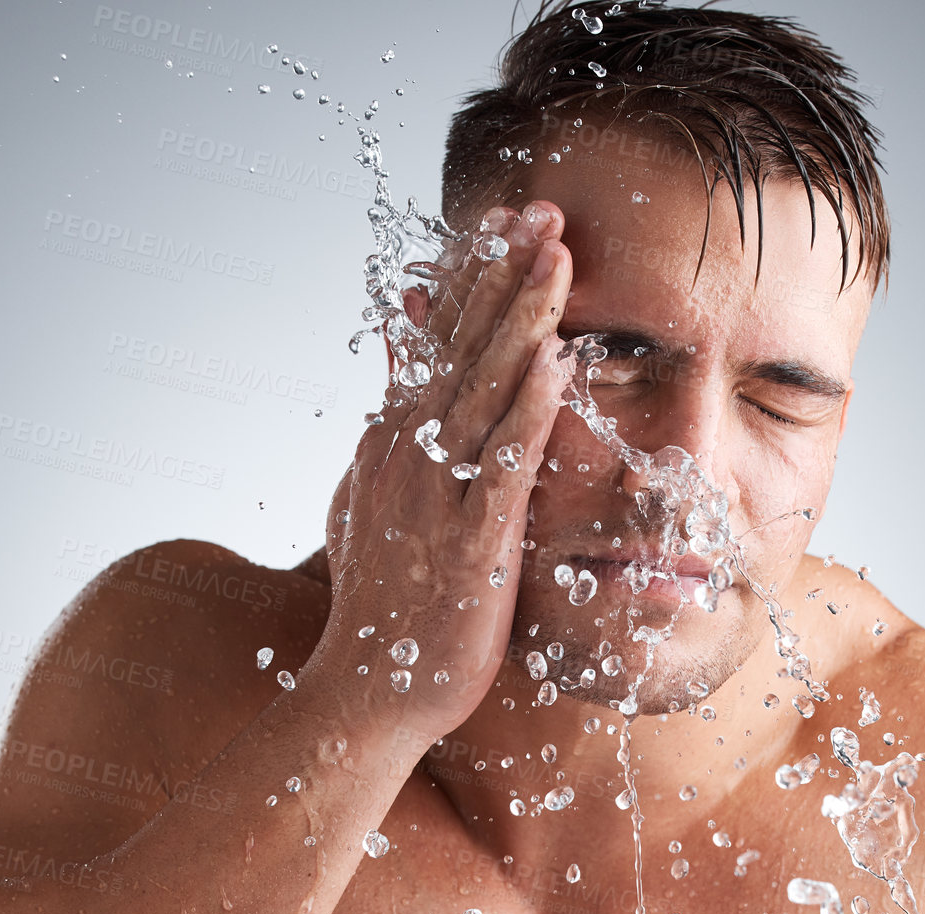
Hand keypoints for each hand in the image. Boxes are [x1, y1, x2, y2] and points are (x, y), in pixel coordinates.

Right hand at [304, 202, 573, 740]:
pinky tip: (556, 364)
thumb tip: (402, 344)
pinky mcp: (469, 544)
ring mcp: (435, 496)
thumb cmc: (384, 598)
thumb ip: (394, 414)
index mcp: (394, 438)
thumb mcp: (377, 491)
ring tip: (557, 258)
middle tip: (543, 209)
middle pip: (460, 344)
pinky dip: (528, 411)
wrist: (367, 692)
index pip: (436, 337)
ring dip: (522, 319)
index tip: (509, 218)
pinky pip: (502, 465)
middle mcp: (408, 453)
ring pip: (482, 390)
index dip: (474, 274)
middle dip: (503, 273)